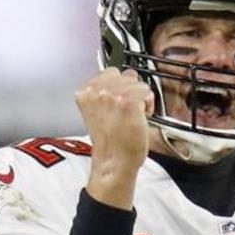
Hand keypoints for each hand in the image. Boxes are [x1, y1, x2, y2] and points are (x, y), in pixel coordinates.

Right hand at [75, 67, 154, 208]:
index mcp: (85, 93)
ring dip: (141, 97)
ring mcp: (113, 96)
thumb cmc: (109, 143)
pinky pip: (147, 93)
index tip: (121, 99)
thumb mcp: (96, 112)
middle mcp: (97, 92)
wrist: (114, 162)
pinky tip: (141, 117)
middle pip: (125, 75)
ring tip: (134, 114)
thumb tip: (120, 81)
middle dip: (131, 91)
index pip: (110, 72)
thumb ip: (102, 94)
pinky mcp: (128, 102)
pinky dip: (149, 105)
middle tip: (128, 110)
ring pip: (138, 83)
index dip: (120, 87)